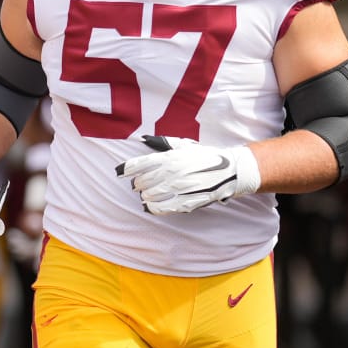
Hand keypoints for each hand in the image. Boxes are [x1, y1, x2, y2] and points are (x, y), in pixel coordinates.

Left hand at [115, 136, 260, 214]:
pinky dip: (152, 208)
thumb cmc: (204, 156)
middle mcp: (172, 172)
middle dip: (137, 183)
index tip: (118, 172)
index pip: (140, 164)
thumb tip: (144, 139)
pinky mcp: (185, 202)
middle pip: (142, 181)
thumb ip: (162, 143)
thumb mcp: (184, 145)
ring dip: (145, 195)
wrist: (229, 171)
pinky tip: (150, 206)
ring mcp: (178, 188)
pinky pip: (161, 208)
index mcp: (170, 157)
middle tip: (138, 184)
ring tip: (147, 194)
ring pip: (149, 195)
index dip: (126, 169)